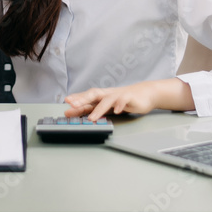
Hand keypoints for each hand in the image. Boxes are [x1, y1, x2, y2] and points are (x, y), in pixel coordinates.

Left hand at [64, 78, 193, 120]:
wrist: (145, 94)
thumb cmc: (124, 100)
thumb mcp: (108, 105)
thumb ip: (94, 109)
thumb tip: (77, 113)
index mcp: (102, 96)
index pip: (87, 97)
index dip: (77, 99)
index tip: (66, 104)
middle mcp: (109, 94)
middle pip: (94, 94)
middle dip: (83, 99)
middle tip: (72, 105)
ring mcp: (119, 95)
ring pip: (107, 99)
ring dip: (99, 109)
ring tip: (92, 117)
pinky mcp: (130, 98)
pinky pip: (124, 100)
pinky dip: (119, 105)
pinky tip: (116, 110)